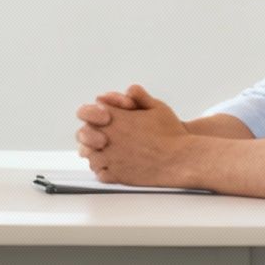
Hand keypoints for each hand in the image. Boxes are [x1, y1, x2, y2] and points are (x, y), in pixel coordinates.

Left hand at [73, 84, 187, 185]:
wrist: (180, 159)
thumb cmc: (172, 133)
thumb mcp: (158, 107)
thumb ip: (140, 96)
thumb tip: (128, 90)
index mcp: (116, 118)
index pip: (88, 112)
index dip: (92, 114)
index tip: (99, 119)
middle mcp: (109, 137)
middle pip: (83, 133)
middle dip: (89, 134)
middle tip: (98, 136)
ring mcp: (110, 157)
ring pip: (88, 155)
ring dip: (94, 152)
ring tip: (103, 151)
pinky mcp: (116, 175)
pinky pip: (99, 173)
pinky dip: (102, 169)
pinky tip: (111, 166)